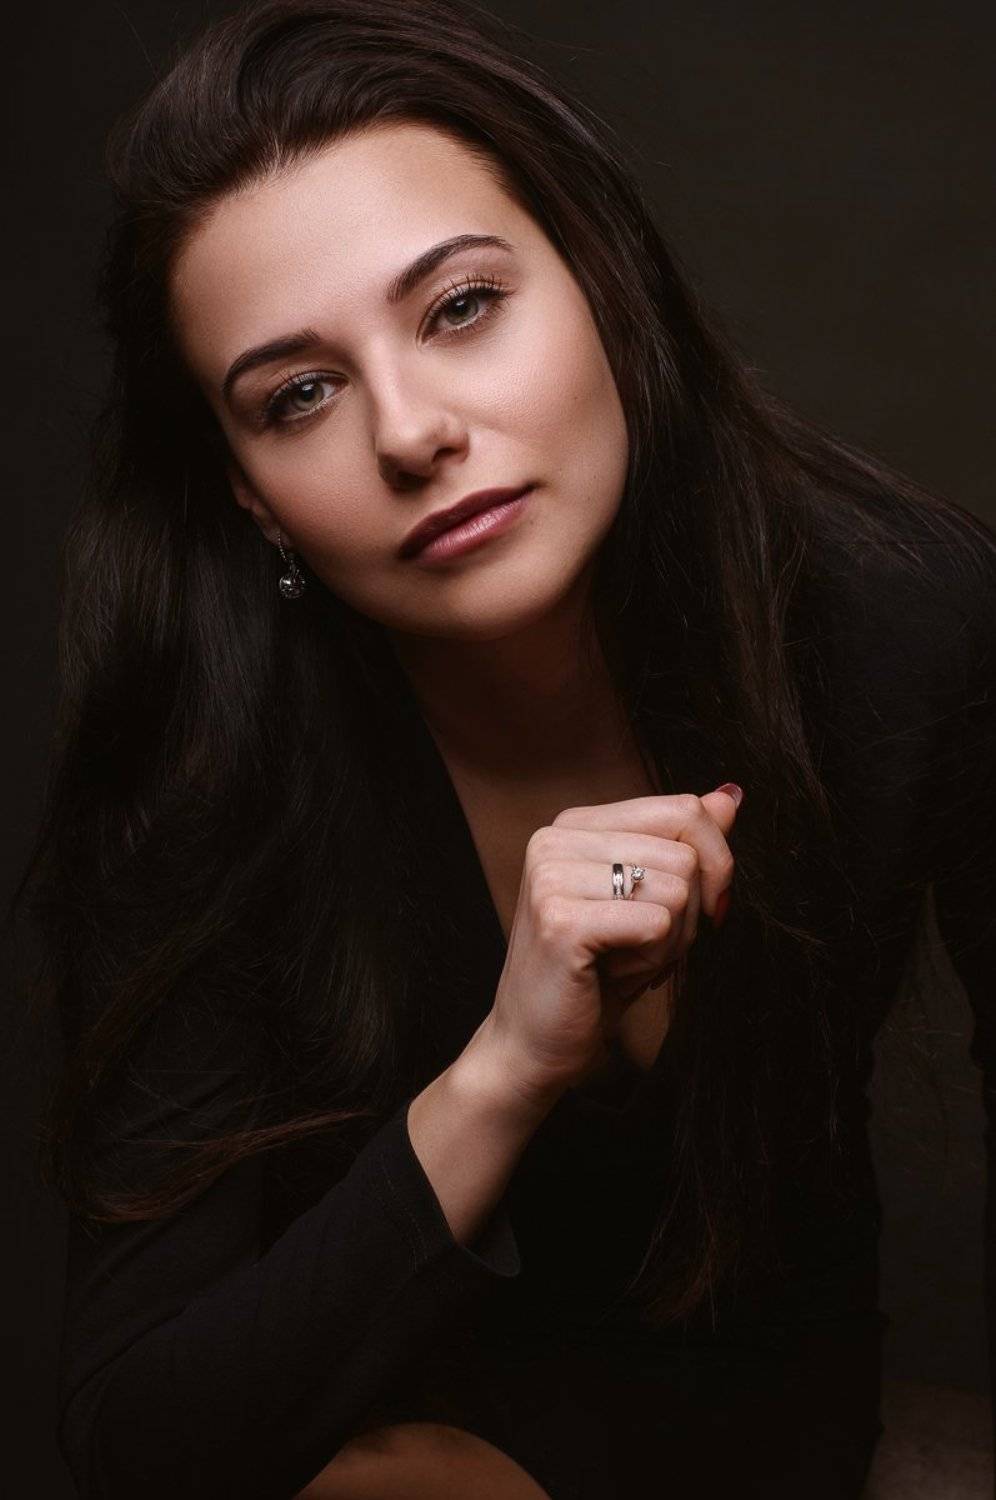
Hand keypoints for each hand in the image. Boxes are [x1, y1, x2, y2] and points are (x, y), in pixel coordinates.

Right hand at [485, 787, 740, 1102]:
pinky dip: (653, 959)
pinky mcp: (560, 920)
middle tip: (643, 946)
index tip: (699, 911)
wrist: (537, 1042)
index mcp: (576, 824)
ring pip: (677, 889)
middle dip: (689, 914)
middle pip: (685, 854)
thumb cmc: (597, 972)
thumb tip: (730, 795)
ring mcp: (552, 876)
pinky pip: (656, 924)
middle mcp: (556, 838)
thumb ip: (686, 843)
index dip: (714, 864)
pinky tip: (612, 973)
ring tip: (624, 959)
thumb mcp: (652, 899)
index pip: (683, 808)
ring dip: (669, 941)